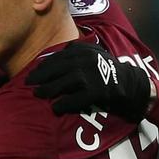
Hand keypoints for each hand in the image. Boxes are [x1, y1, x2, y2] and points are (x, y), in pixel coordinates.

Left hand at [27, 42, 151, 122]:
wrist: (130, 83)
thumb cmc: (107, 69)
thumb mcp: (92, 52)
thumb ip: (75, 51)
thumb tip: (54, 54)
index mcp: (83, 50)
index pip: (57, 58)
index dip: (42, 67)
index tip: (32, 74)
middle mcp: (86, 60)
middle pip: (57, 69)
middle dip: (41, 77)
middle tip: (29, 84)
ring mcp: (91, 75)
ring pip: (64, 82)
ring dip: (49, 89)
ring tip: (38, 94)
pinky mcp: (97, 91)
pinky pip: (76, 98)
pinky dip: (64, 104)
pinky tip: (55, 108)